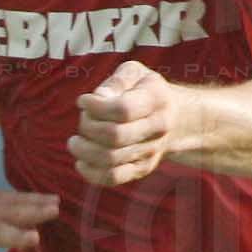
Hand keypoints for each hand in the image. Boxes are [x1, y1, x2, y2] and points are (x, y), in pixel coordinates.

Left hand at [69, 60, 190, 187]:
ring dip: (84, 150)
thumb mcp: (135, 73)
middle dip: (88, 127)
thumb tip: (99, 98)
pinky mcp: (141, 169)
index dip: (96, 107)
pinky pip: (113, 177)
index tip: (83, 101)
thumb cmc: (145, 91)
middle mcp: (158, 127)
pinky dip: (91, 172)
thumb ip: (116, 81)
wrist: (175, 118)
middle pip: (115, 136)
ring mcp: (151, 151)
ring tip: (76, 141)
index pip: (123, 109)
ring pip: (111, 159)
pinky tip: (81, 161)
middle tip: (83, 119)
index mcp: (156, 98)